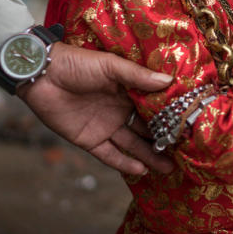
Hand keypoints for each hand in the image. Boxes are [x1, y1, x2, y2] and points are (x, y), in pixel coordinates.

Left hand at [17, 42, 176, 175]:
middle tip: (186, 151)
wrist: (41, 75)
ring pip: (133, 145)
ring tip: (169, 168)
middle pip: (147, 128)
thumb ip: (138, 76)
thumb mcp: (110, 65)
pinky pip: (110, 155)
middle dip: (165, 139)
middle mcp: (121, 110)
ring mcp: (106, 126)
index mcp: (129, 90)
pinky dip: (124, 163)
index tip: (190, 124)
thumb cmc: (77, 63)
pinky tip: (142, 170)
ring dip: (150, 156)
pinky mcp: (90, 140)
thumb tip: (169, 81)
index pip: (154, 105)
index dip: (170, 115)